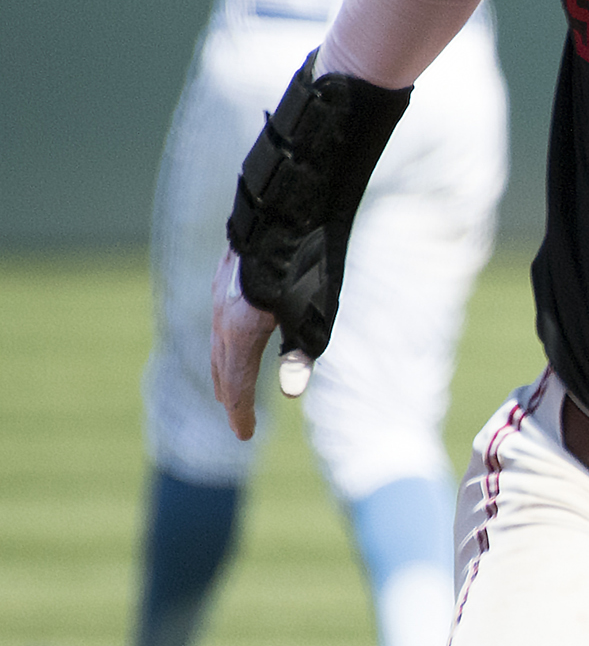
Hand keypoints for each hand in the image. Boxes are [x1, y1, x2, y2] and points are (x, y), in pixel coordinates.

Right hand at [209, 248, 307, 439]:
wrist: (286, 210)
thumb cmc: (306, 263)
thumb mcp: (314, 314)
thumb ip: (301, 352)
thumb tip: (292, 392)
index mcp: (240, 333)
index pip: (236, 384)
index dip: (241, 412)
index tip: (245, 435)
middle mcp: (222, 317)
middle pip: (221, 367)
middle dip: (229, 395)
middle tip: (236, 416)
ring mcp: (220, 294)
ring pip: (217, 341)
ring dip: (223, 368)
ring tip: (227, 384)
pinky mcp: (225, 276)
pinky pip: (220, 319)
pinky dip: (223, 340)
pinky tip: (231, 335)